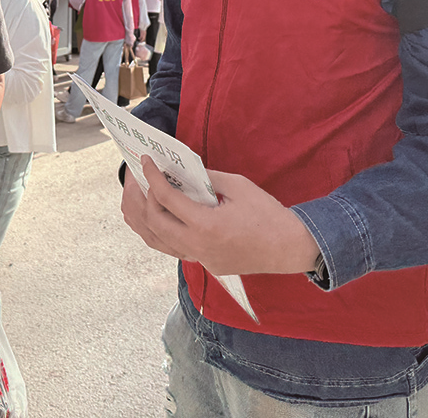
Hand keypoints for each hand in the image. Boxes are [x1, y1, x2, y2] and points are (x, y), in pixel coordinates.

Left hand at [122, 155, 319, 275]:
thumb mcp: (238, 185)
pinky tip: (156, 217)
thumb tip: (182, 170)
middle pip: (153, 222)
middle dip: (140, 197)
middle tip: (139, 177)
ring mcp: (200, 259)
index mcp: (205, 225)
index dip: (151, 177)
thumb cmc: (267, 214)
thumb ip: (206, 177)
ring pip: (157, 242)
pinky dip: (159, 233)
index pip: (166, 199)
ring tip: (138, 196)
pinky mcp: (205, 264)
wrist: (289, 247)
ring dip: (143, 218)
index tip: (145, 162)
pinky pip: (173, 249)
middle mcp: (198, 246)